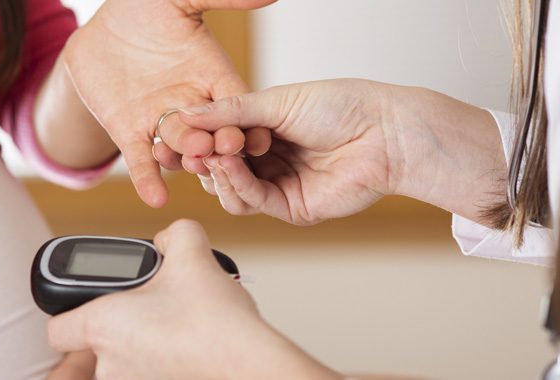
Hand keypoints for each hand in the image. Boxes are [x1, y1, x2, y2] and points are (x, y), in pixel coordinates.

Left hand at [48, 219, 337, 379]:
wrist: (248, 362)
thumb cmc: (214, 320)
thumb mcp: (193, 254)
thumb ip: (174, 233)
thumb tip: (167, 239)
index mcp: (102, 325)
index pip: (55, 330)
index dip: (68, 312)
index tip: (93, 302)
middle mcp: (109, 365)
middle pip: (93, 348)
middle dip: (117, 328)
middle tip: (148, 311)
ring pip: (122, 365)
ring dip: (139, 348)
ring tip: (172, 330)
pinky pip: (146, 374)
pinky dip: (160, 363)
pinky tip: (186, 349)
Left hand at [64, 0, 273, 206]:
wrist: (98, 28)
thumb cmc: (142, 8)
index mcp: (213, 76)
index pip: (238, 105)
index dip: (249, 122)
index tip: (260, 138)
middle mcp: (193, 104)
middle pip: (213, 132)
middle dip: (220, 143)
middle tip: (224, 149)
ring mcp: (162, 122)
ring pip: (181, 149)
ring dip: (187, 159)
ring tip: (191, 163)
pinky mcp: (130, 133)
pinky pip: (142, 161)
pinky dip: (149, 179)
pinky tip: (155, 197)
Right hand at [179, 79, 504, 224]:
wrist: (383, 133)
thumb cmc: (340, 107)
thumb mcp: (276, 101)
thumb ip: (230, 112)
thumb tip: (187, 113)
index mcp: (264, 130)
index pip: (218, 140)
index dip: (198, 139)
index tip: (178, 132)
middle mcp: (268, 160)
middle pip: (218, 170)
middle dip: (203, 160)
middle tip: (193, 149)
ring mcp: (278, 185)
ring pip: (229, 191)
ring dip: (217, 174)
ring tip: (215, 156)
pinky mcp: (290, 207)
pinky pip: (251, 202)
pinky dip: (235, 184)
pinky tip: (230, 166)